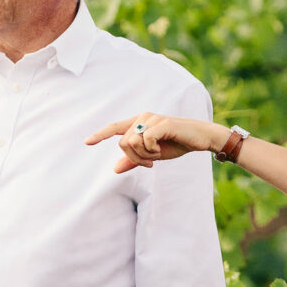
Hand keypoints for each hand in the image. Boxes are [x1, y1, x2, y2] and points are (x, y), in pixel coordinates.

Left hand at [85, 110, 223, 172]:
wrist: (199, 139)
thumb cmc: (176, 144)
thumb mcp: (152, 155)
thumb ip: (134, 160)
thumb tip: (114, 169)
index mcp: (138, 123)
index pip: (115, 128)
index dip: (100, 135)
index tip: (87, 142)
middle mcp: (142, 118)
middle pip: (123, 143)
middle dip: (135, 158)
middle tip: (149, 162)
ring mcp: (152, 119)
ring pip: (132, 143)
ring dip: (144, 156)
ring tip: (157, 155)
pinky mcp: (161, 123)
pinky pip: (146, 140)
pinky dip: (152, 150)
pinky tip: (162, 150)